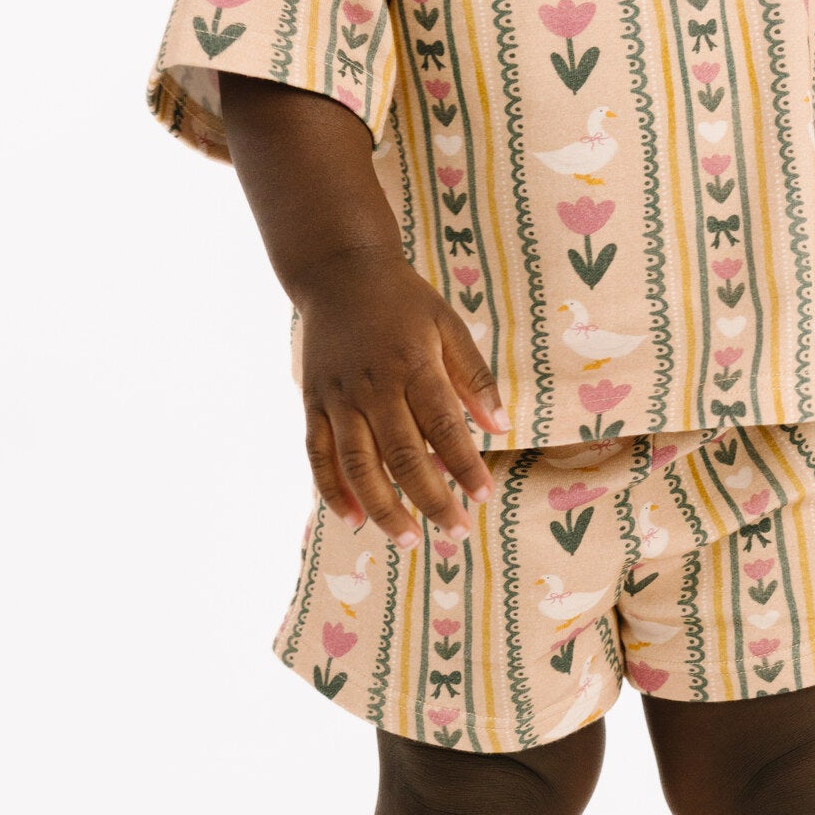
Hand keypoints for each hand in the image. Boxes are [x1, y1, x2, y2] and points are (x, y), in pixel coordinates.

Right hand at [296, 246, 507, 542]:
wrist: (338, 273)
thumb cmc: (403, 300)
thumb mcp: (447, 324)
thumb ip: (473, 375)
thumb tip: (501, 426)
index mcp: (412, 364)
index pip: (442, 426)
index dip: (464, 465)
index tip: (483, 496)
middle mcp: (372, 386)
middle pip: (402, 455)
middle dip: (430, 498)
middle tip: (456, 532)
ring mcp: (338, 398)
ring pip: (358, 465)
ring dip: (384, 507)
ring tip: (409, 541)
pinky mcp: (313, 403)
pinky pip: (318, 455)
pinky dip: (333, 491)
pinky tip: (354, 520)